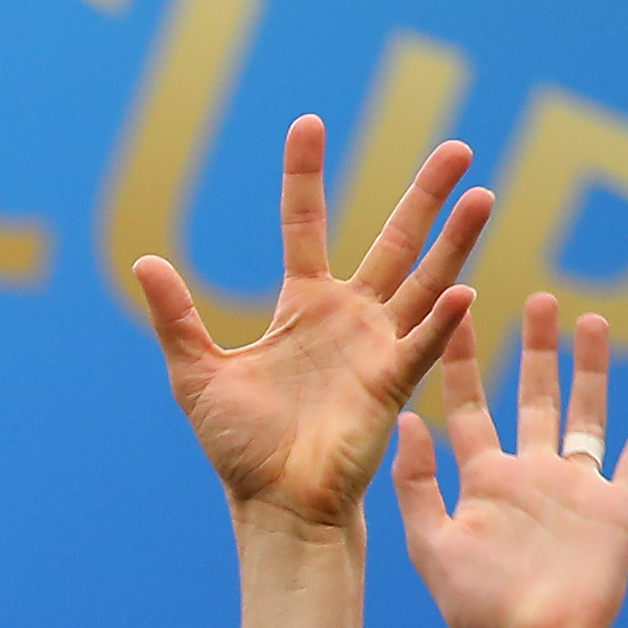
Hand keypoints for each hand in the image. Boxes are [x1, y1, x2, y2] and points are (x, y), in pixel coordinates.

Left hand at [138, 115, 491, 530]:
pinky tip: (461, 290)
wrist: (274, 504)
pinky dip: (440, 319)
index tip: (308, 123)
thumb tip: (145, 262)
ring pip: (424, 280)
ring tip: (482, 194)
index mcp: (302, 307)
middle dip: (425, 196)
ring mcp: (376, 346)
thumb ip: (176, 319)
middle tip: (458, 148)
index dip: (305, 177)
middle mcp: (348, 317)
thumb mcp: (196, 374)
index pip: (306, 225)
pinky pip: (421, 345)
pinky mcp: (391, 384)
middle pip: (394, 241)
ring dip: (454, 242)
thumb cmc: (240, 446)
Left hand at [395, 292, 627, 627]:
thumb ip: (416, 482)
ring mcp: (576, 488)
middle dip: (535, 350)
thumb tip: (404, 418)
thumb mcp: (431, 542)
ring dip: (591, 368)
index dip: (467, 363)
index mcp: (483, 480)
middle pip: (535, 398)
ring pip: (587, 413)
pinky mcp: (617, 506)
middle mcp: (531, 475)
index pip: (471, 408)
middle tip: (536, 298)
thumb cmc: (475, 608)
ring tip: (591, 320)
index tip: (458, 314)